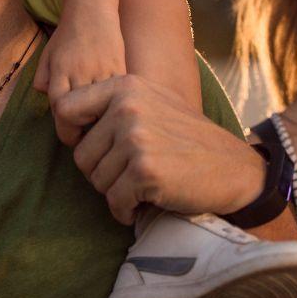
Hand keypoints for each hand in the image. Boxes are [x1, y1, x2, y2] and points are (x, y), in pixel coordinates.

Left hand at [34, 8, 126, 143]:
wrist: (92, 9)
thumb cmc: (67, 34)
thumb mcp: (47, 55)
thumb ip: (42, 79)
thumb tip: (48, 101)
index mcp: (60, 72)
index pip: (60, 110)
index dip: (65, 129)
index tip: (70, 136)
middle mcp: (80, 72)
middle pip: (82, 113)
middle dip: (83, 130)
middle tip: (86, 139)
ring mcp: (102, 70)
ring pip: (103, 107)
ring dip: (102, 121)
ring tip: (102, 128)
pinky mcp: (120, 68)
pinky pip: (118, 95)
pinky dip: (116, 106)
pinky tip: (115, 111)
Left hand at [53, 75, 264, 224]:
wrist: (234, 169)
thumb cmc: (188, 141)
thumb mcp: (153, 102)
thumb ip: (113, 104)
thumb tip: (62, 118)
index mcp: (125, 86)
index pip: (65, 109)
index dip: (71, 135)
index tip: (94, 151)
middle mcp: (128, 107)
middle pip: (80, 154)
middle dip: (102, 174)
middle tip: (130, 176)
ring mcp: (136, 137)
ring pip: (96, 180)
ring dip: (116, 192)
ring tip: (144, 185)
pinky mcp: (145, 170)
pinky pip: (114, 201)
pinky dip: (126, 210)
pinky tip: (146, 202)